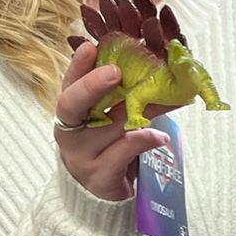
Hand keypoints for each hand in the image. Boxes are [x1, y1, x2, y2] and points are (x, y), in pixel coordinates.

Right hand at [54, 41, 172, 201]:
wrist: (105, 188)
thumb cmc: (109, 144)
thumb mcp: (115, 116)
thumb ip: (126, 95)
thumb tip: (159, 67)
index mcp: (72, 110)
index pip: (70, 82)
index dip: (78, 65)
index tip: (90, 47)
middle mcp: (70, 131)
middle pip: (71, 104)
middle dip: (91, 85)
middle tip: (115, 72)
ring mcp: (81, 156)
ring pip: (106, 128)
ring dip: (136, 113)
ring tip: (166, 101)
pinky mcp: (98, 177)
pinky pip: (119, 155)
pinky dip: (142, 142)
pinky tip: (160, 137)